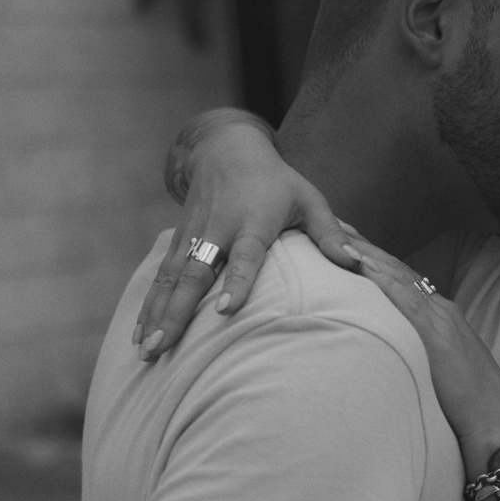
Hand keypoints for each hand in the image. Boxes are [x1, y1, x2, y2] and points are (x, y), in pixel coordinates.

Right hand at [136, 111, 352, 360]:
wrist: (226, 150)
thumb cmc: (277, 182)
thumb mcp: (309, 199)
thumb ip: (330, 234)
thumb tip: (357, 264)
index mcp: (253, 221)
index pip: (245, 255)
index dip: (237, 282)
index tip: (225, 310)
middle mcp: (218, 229)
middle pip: (196, 273)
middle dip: (178, 311)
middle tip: (164, 345)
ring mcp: (194, 235)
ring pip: (172, 278)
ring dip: (157, 314)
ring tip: (147, 350)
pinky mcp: (179, 240)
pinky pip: (161, 276)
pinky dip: (150, 305)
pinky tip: (142, 333)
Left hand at [346, 238, 499, 456]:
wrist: (496, 422)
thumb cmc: (468, 406)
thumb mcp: (438, 372)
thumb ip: (418, 355)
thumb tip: (391, 353)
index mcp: (440, 318)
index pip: (402, 280)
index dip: (374, 259)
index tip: (348, 240)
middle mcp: (440, 311)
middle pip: (396, 270)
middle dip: (365, 246)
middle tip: (334, 221)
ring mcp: (440, 320)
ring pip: (398, 277)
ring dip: (367, 253)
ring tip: (338, 231)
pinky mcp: (436, 336)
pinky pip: (404, 299)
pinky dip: (382, 278)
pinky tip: (360, 263)